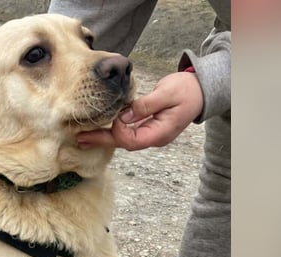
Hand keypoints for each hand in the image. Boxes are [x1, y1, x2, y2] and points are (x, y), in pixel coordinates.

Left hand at [78, 71, 203, 150]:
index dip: (119, 130)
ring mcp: (150, 133)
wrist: (201, 90)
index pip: (131, 140)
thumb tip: (125, 114)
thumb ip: (146, 105)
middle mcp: (153, 137)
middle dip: (101, 140)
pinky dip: (112, 129)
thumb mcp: (167, 93)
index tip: (116, 114)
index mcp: (160, 133)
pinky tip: (99, 126)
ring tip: (83, 135)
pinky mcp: (147, 126)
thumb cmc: (187, 90)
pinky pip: (127, 131)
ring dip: (104, 136)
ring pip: (123, 139)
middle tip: (79, 138)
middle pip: (123, 143)